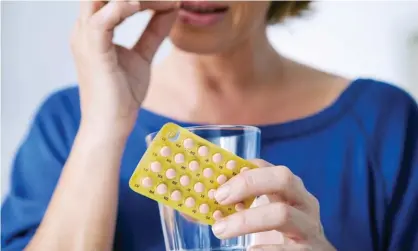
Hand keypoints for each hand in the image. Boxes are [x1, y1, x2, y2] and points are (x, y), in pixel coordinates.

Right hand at [71, 1, 177, 135]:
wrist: (111, 125)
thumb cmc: (122, 94)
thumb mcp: (143, 55)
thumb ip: (154, 31)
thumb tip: (171, 8)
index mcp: (94, 29)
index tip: (171, 1)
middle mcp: (85, 29)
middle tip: (166, 1)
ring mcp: (85, 40)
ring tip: (163, 2)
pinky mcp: (93, 53)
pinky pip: (101, 22)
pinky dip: (120, 8)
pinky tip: (139, 6)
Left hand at [211, 159, 335, 250]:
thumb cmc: (279, 233)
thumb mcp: (262, 214)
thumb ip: (233, 208)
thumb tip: (192, 211)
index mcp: (290, 188)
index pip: (269, 166)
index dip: (243, 168)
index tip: (217, 176)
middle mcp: (304, 202)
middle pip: (283, 178)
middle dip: (248, 184)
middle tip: (219, 197)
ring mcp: (309, 226)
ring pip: (281, 214)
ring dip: (245, 221)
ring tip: (220, 230)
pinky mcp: (310, 250)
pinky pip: (285, 248)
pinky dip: (263, 250)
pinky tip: (248, 250)